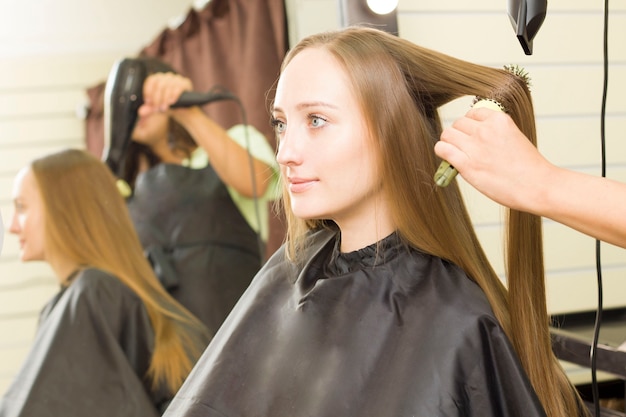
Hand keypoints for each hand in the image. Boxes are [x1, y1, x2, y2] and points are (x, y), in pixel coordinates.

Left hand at [137, 72, 193, 116]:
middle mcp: (167, 76)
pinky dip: (174, 95)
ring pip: (167, 86)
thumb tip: (141, 112)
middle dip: (156, 98)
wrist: (182, 111)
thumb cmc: (168, 106)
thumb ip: (149, 109)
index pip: (151, 80)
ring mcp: (177, 78)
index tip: (148, 102)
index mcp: (158, 78)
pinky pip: (178, 87)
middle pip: (159, 84)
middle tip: (157, 109)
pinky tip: (172, 102)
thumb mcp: (156, 107)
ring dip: (164, 98)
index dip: (148, 91)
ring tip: (164, 108)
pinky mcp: (186, 83)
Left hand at [435, 107, 551, 210]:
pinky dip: (442, 152)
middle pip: (457, 124)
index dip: (470, 125)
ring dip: (448, 143)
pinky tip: (448, 159)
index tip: (471, 136)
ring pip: (447, 135)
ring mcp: (475, 146)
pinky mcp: (467, 164)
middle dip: (458, 135)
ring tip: (455, 153)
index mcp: (499, 120)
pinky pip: (442, 149)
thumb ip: (495, 132)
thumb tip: (474, 134)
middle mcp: (485, 130)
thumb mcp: (515, 137)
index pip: (472, 114)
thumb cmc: (529, 167)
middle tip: (463, 148)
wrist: (538, 186)